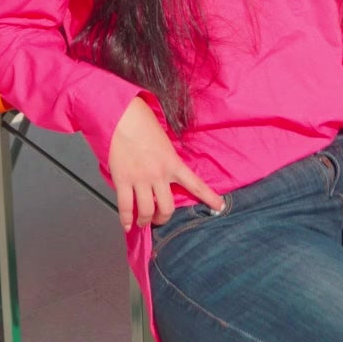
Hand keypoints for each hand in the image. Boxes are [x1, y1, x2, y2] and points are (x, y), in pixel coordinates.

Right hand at [106, 97, 226, 230]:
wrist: (122, 117)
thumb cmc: (142, 122)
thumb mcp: (164, 141)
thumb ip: (168, 159)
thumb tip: (167, 170)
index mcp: (172, 163)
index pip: (196, 185)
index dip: (209, 198)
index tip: (220, 207)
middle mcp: (158, 175)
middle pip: (167, 208)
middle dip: (164, 217)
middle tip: (160, 218)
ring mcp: (140, 179)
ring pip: (146, 211)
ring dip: (145, 220)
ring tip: (143, 221)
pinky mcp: (122, 180)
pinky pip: (125, 206)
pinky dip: (125, 219)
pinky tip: (127, 224)